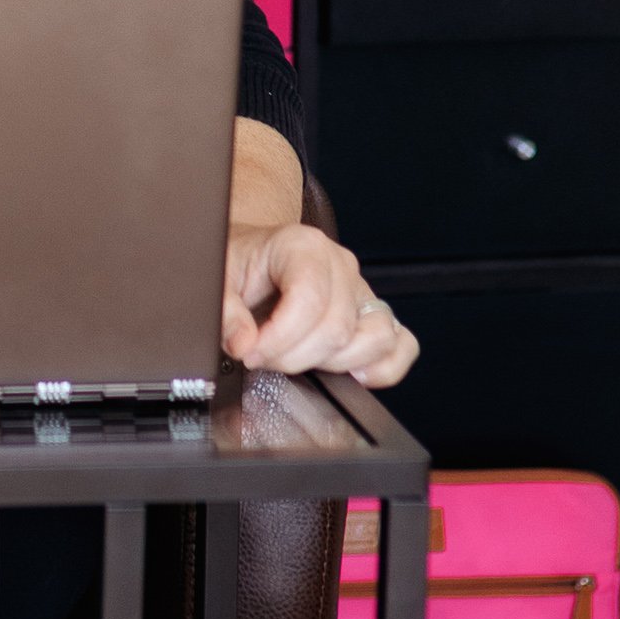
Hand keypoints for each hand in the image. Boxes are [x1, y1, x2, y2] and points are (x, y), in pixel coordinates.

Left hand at [222, 222, 419, 388]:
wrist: (251, 256)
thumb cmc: (239, 264)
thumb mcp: (218, 278)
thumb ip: (225, 312)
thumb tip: (244, 343)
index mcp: (303, 246)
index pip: (309, 301)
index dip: (278, 339)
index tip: (249, 353)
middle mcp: (340, 264)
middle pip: (338, 328)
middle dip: (294, 357)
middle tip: (262, 357)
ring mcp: (360, 289)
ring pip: (377, 338)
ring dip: (335, 364)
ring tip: (298, 359)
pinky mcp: (372, 314)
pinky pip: (401, 345)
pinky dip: (382, 367)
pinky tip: (349, 373)